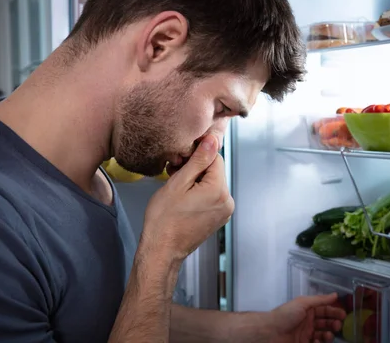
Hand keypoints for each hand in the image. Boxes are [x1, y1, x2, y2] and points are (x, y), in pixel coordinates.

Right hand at [141, 135, 233, 262]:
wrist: (162, 250)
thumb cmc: (164, 220)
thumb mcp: (178, 184)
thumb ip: (198, 160)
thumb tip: (212, 140)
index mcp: (219, 191)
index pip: (215, 157)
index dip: (197, 154)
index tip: (181, 159)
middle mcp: (227, 201)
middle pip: (214, 170)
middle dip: (195, 168)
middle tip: (174, 173)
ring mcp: (224, 211)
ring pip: (212, 182)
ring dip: (196, 180)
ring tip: (177, 187)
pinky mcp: (219, 217)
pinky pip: (212, 195)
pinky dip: (199, 192)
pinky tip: (183, 197)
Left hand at [268, 293, 345, 342]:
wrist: (270, 332)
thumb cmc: (286, 315)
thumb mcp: (303, 303)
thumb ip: (319, 300)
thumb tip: (335, 294)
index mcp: (308, 310)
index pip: (325, 309)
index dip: (334, 311)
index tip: (343, 314)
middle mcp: (308, 321)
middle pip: (326, 323)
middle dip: (334, 323)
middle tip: (338, 325)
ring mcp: (306, 334)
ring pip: (323, 334)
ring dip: (329, 334)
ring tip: (329, 335)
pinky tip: (318, 341)